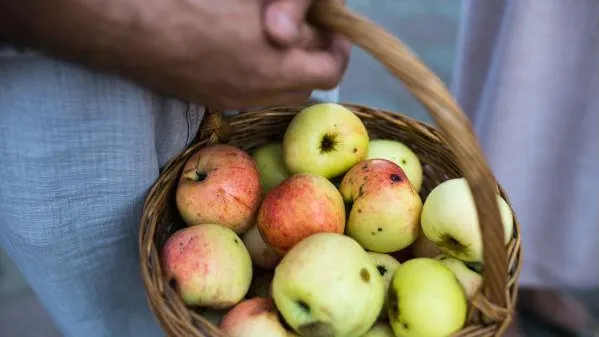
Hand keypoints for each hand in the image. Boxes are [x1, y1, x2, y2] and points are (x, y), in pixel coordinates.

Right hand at [132, 0, 350, 108]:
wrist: (125, 23)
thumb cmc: (191, 0)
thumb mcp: (249, 1)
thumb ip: (290, 12)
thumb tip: (307, 28)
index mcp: (274, 63)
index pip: (330, 70)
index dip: (337, 47)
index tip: (331, 28)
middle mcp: (257, 91)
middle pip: (306, 87)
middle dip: (313, 60)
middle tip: (303, 32)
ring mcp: (231, 99)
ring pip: (278, 94)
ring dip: (287, 71)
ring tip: (273, 42)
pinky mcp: (208, 99)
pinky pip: (250, 96)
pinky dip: (259, 78)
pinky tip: (241, 52)